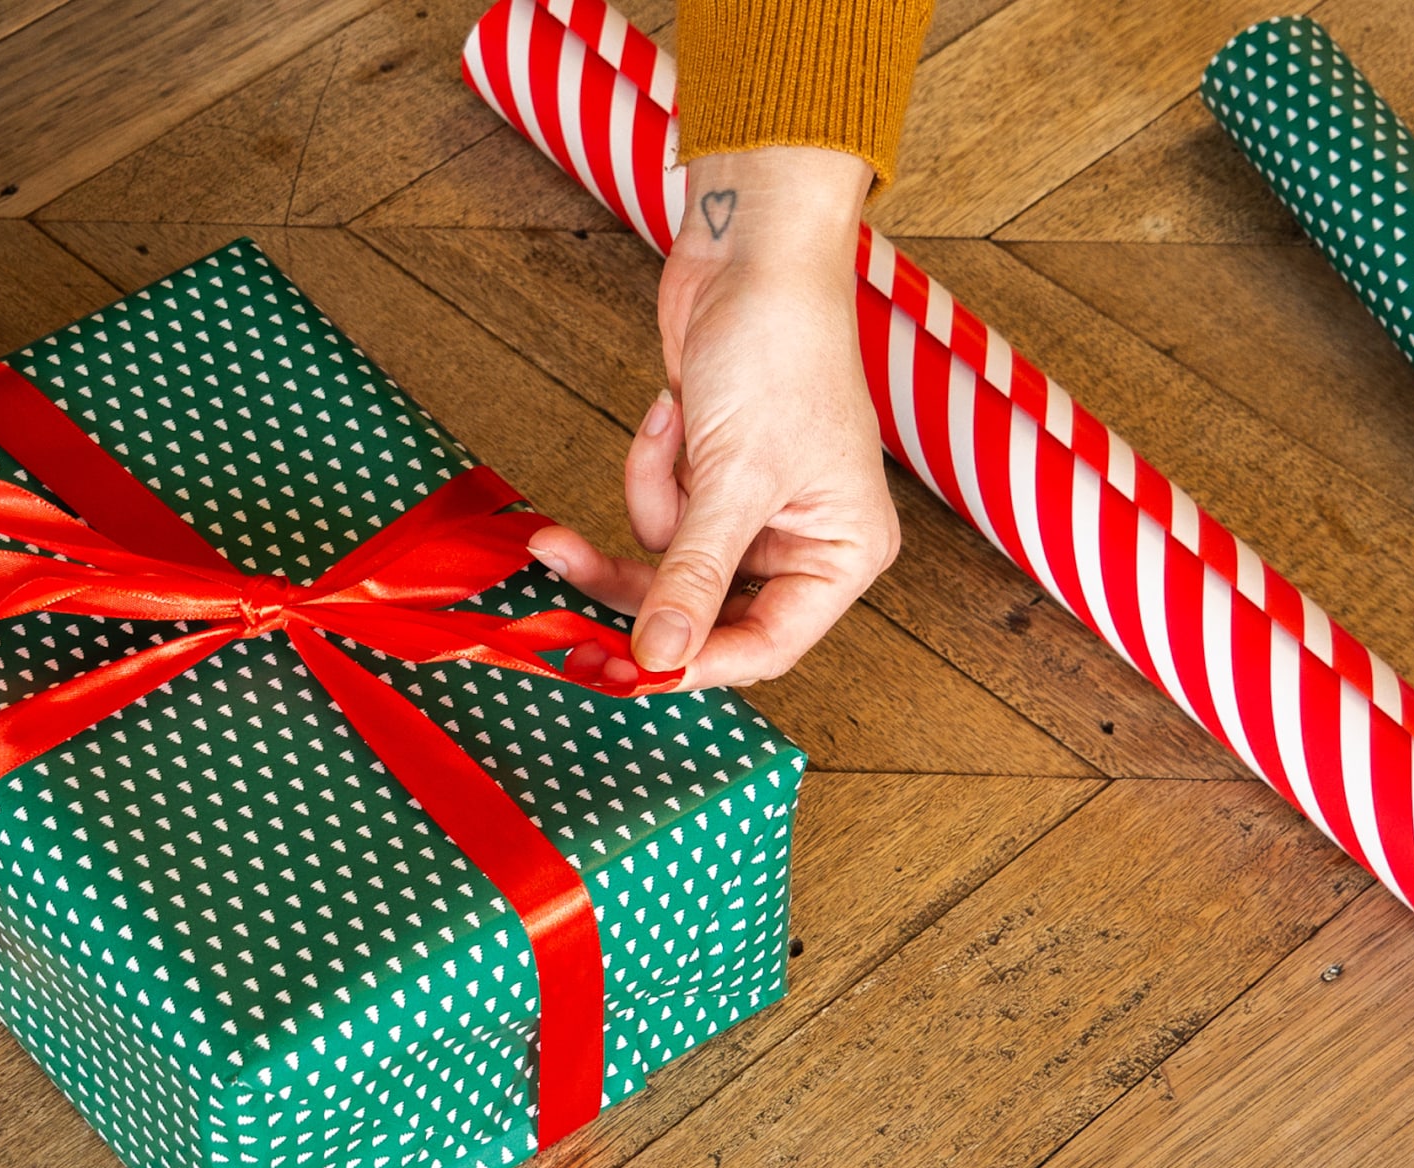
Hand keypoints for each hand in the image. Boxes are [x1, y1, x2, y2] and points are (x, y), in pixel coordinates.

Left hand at [530, 146, 898, 687]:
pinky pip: (657, 510)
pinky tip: (673, 409)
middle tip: (570, 574)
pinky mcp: (708, 478)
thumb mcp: (734, 477)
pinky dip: (652, 466)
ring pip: (668, 560)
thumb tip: (660, 659)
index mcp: (843, 553)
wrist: (751, 254)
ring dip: (647, 500)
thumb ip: (693, 575)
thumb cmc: (780, 349)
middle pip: (705, 610)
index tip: (629, 668)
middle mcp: (804, 542)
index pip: (765, 645)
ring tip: (665, 430)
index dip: (696, 662)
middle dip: (641, 583)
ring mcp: (752, 511)